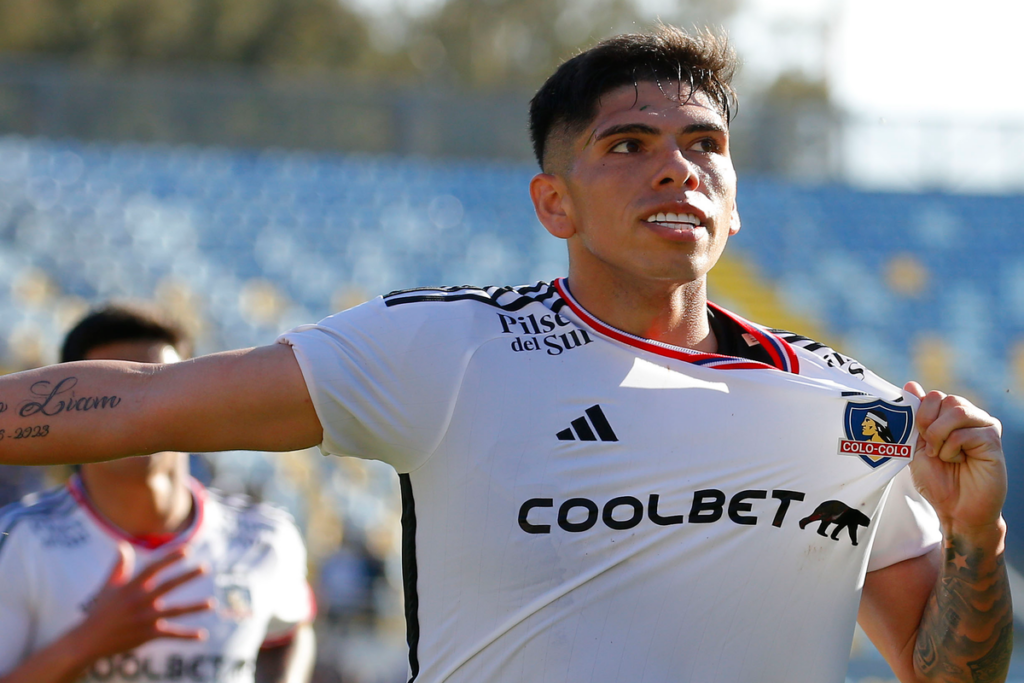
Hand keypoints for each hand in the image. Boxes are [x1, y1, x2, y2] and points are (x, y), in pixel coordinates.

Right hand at [73, 543, 214, 661]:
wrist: (88, 640)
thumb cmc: (100, 611)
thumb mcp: (108, 587)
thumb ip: (119, 567)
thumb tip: (123, 545)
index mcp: (131, 587)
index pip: (154, 569)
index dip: (170, 559)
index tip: (187, 550)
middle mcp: (140, 601)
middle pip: (168, 586)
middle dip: (187, 576)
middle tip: (205, 568)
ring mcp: (145, 618)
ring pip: (175, 611)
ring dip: (194, 607)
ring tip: (212, 603)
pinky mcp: (147, 634)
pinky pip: (171, 634)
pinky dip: (187, 636)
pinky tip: (202, 635)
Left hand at [904, 381, 1006, 531]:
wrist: (956, 510)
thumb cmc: (937, 480)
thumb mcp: (917, 446)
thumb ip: (915, 417)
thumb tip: (911, 384)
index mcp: (950, 417)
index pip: (933, 396)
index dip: (920, 415)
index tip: (920, 438)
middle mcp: (970, 417)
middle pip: (944, 398)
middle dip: (929, 425)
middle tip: (932, 448)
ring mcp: (984, 426)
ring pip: (956, 410)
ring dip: (940, 436)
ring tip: (942, 455)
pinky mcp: (993, 440)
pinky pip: (965, 432)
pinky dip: (952, 449)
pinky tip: (957, 461)